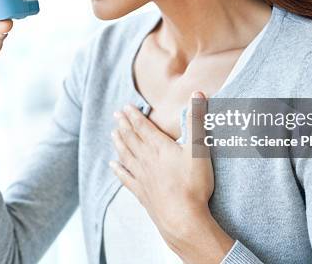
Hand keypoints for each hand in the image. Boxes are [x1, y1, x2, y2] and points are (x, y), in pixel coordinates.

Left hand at [109, 91, 213, 246]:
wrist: (183, 218)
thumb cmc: (193, 184)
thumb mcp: (199, 149)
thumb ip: (197, 120)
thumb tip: (197, 93)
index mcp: (159, 147)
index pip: (143, 127)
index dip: (134, 116)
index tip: (125, 107)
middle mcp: (146, 160)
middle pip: (131, 139)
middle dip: (123, 125)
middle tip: (116, 115)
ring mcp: (142, 177)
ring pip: (126, 156)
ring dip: (119, 143)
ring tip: (112, 134)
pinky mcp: (142, 193)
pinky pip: (126, 178)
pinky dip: (118, 170)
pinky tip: (113, 165)